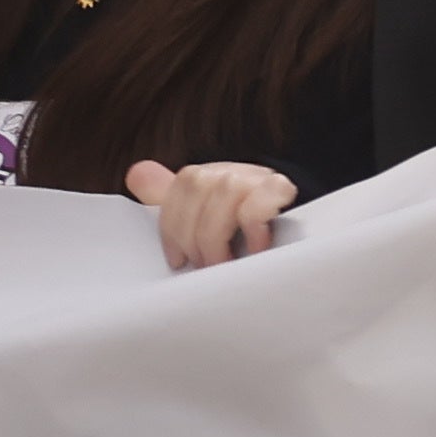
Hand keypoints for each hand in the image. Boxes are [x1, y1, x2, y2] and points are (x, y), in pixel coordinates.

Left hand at [123, 159, 290, 267]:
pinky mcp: (284, 190)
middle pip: (198, 184)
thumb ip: (168, 197)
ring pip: (225, 190)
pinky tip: (255, 248)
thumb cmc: (242, 236)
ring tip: (224, 262)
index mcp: (210, 176)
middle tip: (202, 265)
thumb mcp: (202, 217)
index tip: (178, 261)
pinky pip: (261, 199)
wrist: (298, 239)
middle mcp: (234, 171)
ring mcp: (260, 177)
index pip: (179, 185)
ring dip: (217, 234)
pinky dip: (252, 226)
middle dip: (192, 234)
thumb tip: (136, 171)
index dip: (171, 226)